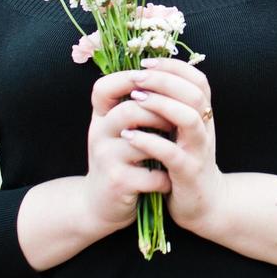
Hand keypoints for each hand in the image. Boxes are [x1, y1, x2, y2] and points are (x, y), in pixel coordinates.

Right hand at [84, 69, 174, 234]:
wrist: (101, 206)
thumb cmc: (120, 161)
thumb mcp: (121, 131)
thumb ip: (136, 104)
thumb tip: (167, 72)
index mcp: (101, 118)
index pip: (103, 87)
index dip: (128, 78)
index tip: (153, 77)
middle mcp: (98, 134)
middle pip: (129, 111)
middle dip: (160, 113)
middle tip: (178, 119)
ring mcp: (106, 159)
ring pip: (140, 143)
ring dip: (166, 143)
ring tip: (177, 146)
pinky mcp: (117, 183)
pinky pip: (150, 175)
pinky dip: (165, 178)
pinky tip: (169, 180)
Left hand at [119, 57, 226, 234]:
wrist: (204, 205)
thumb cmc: (186, 163)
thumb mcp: (183, 132)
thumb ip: (173, 107)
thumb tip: (147, 77)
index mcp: (204, 115)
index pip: (198, 79)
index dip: (174, 67)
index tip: (146, 63)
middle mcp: (206, 128)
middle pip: (194, 92)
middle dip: (164, 80)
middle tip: (137, 77)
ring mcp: (199, 150)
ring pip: (188, 118)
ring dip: (160, 105)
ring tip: (134, 100)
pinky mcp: (188, 173)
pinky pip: (171, 153)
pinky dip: (150, 141)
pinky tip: (129, 136)